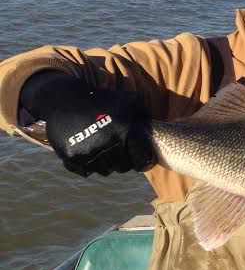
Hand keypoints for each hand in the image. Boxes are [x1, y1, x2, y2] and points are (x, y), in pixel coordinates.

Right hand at [21, 72, 154, 176]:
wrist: (64, 99)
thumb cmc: (102, 100)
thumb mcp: (129, 102)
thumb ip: (144, 118)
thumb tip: (155, 134)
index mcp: (125, 131)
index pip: (142, 161)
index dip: (143, 160)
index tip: (139, 156)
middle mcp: (107, 144)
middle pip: (122, 167)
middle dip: (123, 160)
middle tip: (118, 150)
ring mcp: (88, 152)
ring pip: (104, 171)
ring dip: (106, 163)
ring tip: (103, 148)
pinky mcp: (71, 157)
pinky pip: (86, 171)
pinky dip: (89, 164)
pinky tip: (88, 150)